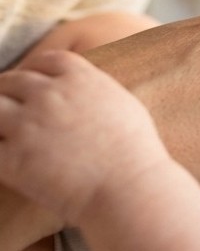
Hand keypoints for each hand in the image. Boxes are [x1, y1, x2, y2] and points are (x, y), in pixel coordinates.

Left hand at [0, 51, 171, 224]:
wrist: (128, 189)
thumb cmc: (136, 154)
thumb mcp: (125, 106)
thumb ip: (97, 91)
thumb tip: (85, 91)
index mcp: (80, 79)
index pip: (45, 61)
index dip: (34, 70)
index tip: (30, 83)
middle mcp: (49, 95)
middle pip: (11, 81)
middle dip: (6, 93)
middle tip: (9, 110)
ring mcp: (28, 124)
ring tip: (3, 131)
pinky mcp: (13, 156)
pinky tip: (5, 157)